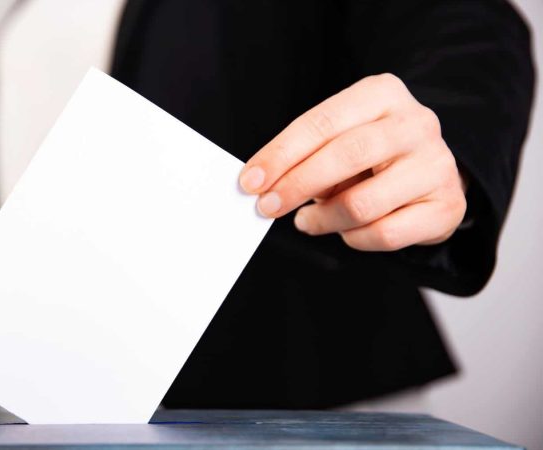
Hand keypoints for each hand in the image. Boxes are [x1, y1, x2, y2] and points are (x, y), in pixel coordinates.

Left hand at [239, 73, 466, 250]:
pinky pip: (384, 234)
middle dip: (296, 185)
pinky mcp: (446, 206)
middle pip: (344, 157)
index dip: (280, 154)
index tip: (250, 181)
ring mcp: (436, 164)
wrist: (429, 174)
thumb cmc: (370, 155)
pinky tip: (345, 231)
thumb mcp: (337, 141)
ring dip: (323, 219)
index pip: (321, 124)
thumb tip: (261, 183)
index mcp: (381, 94)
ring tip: (307, 221)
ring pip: (362, 203)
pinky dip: (353, 238)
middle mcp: (415, 123)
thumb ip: (304, 156)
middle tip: (266, 206)